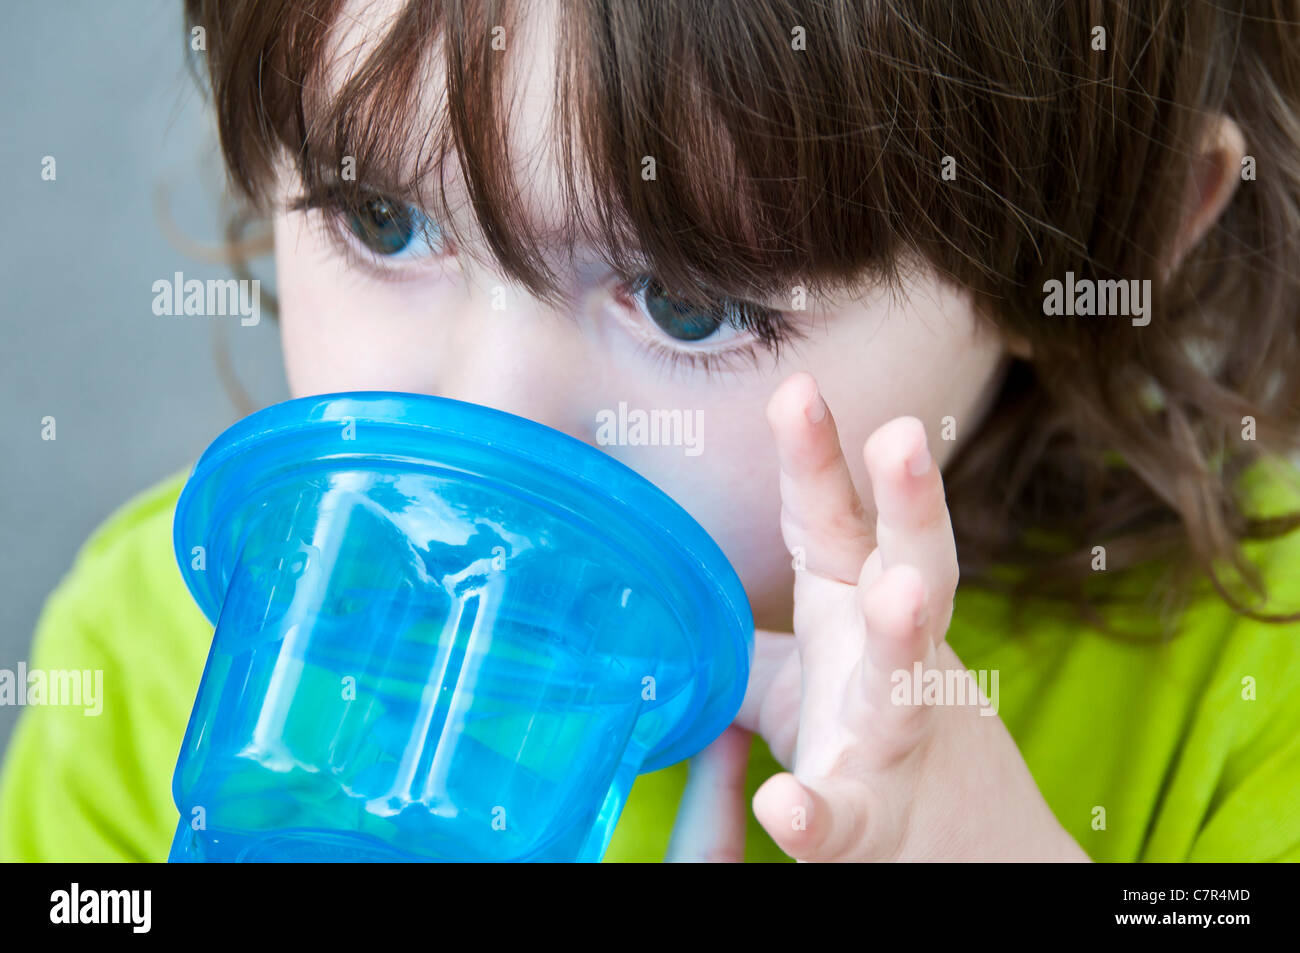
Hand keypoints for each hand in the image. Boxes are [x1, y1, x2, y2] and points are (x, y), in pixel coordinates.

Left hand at [668, 372, 1088, 861]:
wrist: (955, 850)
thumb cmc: (869, 744)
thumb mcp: (801, 677)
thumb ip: (749, 638)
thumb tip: (674, 607)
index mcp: (856, 610)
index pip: (836, 518)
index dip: (816, 456)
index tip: (796, 388)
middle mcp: (888, 658)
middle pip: (907, 567)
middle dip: (910, 503)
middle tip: (903, 435)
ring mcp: (892, 736)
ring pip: (904, 680)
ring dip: (903, 636)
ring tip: (901, 595)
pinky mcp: (875, 820)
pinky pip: (842, 815)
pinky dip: (815, 811)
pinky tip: (784, 804)